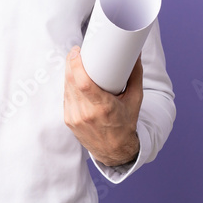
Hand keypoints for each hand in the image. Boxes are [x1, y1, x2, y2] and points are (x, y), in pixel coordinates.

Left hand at [63, 46, 141, 166]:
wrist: (115, 151)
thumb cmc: (126, 123)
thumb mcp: (135, 99)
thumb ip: (135, 75)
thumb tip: (137, 53)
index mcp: (103, 108)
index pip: (83, 82)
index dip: (76, 64)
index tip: (77, 51)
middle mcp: (86, 113)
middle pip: (71, 81)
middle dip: (71, 63)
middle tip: (77, 52)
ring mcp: (75, 118)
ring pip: (66, 87)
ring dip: (68, 73)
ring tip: (75, 62)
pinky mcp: (68, 120)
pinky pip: (66, 96)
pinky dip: (68, 85)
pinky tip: (72, 78)